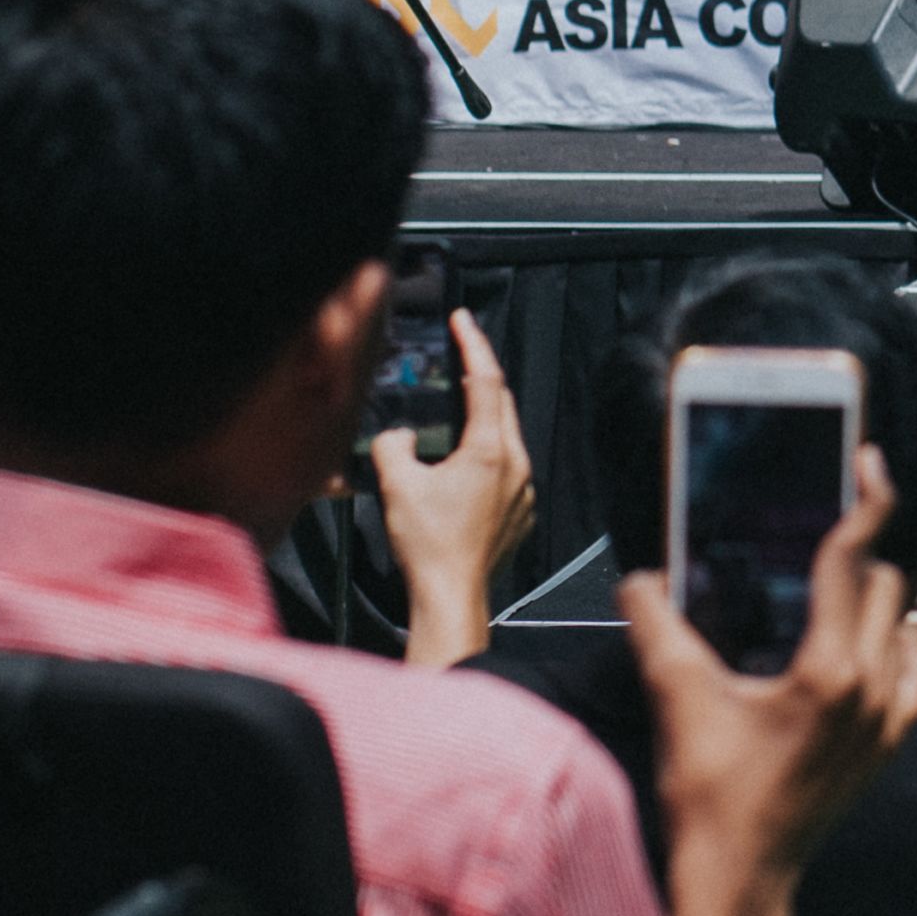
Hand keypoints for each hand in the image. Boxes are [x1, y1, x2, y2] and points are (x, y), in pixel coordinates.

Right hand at [378, 307, 533, 667]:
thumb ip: (392, 446)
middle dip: (480, 378)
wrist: (451, 596)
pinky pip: (506, 467)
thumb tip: (398, 435)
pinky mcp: (520, 510)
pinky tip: (461, 465)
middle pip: (502, 405)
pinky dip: (486, 453)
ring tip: (455, 411)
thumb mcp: (396, 486)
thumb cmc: (428, 545)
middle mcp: (516, 464)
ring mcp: (523, 489)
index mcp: (490, 450)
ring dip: (482, 419)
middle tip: (459, 358)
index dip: (473, 345)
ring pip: (506, 436)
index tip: (463, 320)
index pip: (486, 381)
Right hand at [625, 447, 916, 915]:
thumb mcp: (679, 700)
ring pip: (908, 624)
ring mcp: (891, 718)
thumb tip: (639, 580)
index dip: (865, 504)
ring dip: (877, 604)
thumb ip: (658, 629)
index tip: (871, 464)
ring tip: (831, 602)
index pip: (854, 562)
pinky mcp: (894, 743)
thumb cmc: (711, 795)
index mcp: (829, 669)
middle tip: (816, 548)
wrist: (739, 873)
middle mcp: (874, 688)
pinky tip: (867, 651)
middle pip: (887, 585)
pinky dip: (900, 650)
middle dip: (853, 560)